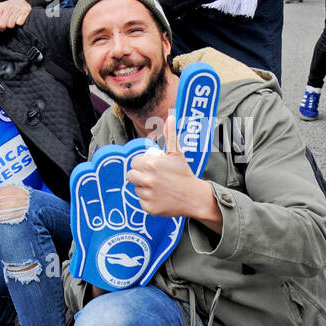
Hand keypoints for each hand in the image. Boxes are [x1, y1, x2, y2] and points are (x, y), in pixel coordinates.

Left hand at [0, 0, 31, 34]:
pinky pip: (19, 23)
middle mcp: (8, 7)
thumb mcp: (0, 12)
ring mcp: (17, 9)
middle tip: (3, 28)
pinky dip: (19, 24)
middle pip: (1, 25)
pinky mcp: (25, 11)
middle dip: (2, 29)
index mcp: (0, 7)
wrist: (22, 0)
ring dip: (11, 26)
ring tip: (11, 23)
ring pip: (10, 25)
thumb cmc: (8, 8)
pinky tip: (18, 20)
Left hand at [125, 114, 222, 230]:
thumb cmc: (184, 173)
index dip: (141, 164)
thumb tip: (170, 116)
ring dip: (144, 188)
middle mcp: (147, 180)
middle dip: (139, 175)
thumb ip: (170, 134)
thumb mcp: (177, 153)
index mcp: (151, 165)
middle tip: (151, 177)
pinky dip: (148, 200)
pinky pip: (141, 201)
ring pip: (136, 189)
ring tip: (158, 187)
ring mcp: (148, 195)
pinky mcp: (149, 208)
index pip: (134, 163)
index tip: (150, 167)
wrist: (194, 197)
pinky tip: (160, 197)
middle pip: (131, 176)